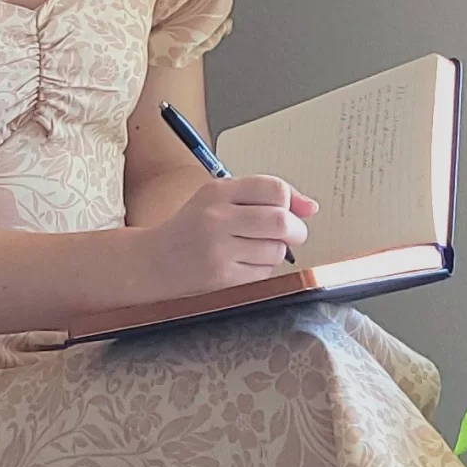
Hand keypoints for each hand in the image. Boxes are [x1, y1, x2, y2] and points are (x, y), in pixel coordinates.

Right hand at [143, 173, 320, 299]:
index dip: (293, 201)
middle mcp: (217, 218)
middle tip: (290, 235)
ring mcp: (219, 250)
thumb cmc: (192, 227)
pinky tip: (243, 263)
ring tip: (255, 249)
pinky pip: (264, 272)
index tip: (296, 211)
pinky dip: (262, 269)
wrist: (155, 261)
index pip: (274, 189)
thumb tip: (310, 207)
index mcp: (218, 192)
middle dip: (296, 231)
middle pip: (281, 221)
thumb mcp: (219, 198)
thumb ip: (262, 196)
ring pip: (276, 250)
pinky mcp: (222, 277)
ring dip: (276, 252)